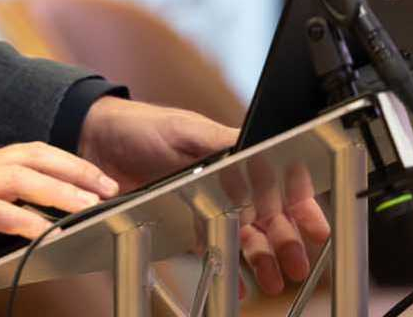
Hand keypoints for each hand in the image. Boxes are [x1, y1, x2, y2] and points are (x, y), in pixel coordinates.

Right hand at [0, 142, 119, 272]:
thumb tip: (31, 208)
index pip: (32, 151)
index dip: (68, 161)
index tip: (97, 176)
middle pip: (34, 156)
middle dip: (75, 169)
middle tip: (106, 185)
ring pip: (22, 178)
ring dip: (59, 191)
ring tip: (87, 206)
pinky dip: (27, 221)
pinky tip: (47, 233)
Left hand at [77, 98, 330, 294]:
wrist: (96, 141)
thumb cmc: (143, 126)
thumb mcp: (185, 129)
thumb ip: (221, 142)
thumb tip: (259, 150)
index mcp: (234, 156)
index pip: (279, 182)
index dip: (301, 205)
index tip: (316, 228)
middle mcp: (227, 183)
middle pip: (269, 217)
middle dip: (287, 241)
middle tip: (296, 264)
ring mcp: (207, 206)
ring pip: (246, 237)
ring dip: (262, 258)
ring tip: (273, 279)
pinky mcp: (185, 226)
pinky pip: (212, 250)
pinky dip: (228, 269)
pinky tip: (239, 285)